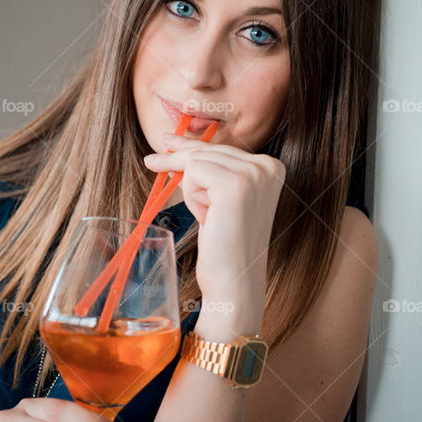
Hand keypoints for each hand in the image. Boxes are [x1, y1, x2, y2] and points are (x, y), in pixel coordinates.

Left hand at [143, 133, 285, 303]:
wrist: (234, 281)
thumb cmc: (225, 244)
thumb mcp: (220, 198)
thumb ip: (210, 170)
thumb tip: (173, 143)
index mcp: (271, 166)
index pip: (222, 147)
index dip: (190, 147)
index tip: (167, 139)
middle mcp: (267, 166)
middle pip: (208, 149)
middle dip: (179, 161)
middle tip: (151, 160)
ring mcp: (253, 174)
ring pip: (196, 161)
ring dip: (192, 191)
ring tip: (211, 217)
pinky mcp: (234, 185)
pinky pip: (193, 172)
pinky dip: (192, 197)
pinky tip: (209, 218)